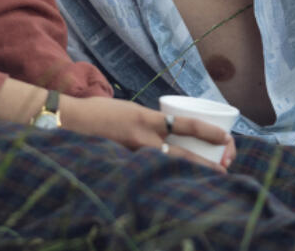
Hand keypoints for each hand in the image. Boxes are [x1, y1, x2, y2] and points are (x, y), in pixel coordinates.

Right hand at [60, 96, 235, 171]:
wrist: (68, 119)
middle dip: (206, 162)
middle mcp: (143, 136)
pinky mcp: (122, 162)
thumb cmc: (98, 112)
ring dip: (191, 173)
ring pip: (169, 167)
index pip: (185, 124)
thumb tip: (163, 131)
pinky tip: (175, 185)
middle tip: (225, 166)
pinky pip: (148, 172)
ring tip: (210, 179)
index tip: (225, 136)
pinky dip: (164, 178)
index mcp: (147, 117)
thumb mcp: (130, 109)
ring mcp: (132, 153)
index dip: (207, 131)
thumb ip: (148, 121)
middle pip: (183, 154)